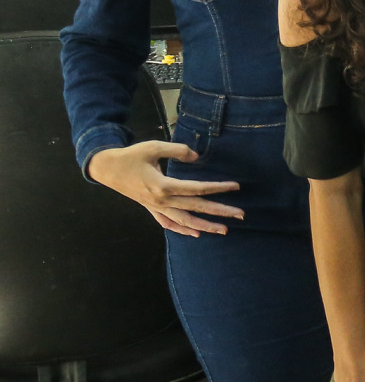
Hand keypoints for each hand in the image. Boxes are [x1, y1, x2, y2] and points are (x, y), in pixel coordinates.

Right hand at [88, 142, 241, 235]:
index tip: (236, 186)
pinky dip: (182, 229)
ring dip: (205, 226)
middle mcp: (161, 201)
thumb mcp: (154, 147)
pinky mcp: (151, 209)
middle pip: (196, 208)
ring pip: (184, 221)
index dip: (218, 188)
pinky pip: (168, 223)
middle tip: (241, 215)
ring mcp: (156, 207)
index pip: (198, 189)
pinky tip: (195, 233)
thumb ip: (178, 150)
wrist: (107, 169)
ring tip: (224, 230)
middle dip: (220, 212)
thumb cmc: (131, 157)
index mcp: (163, 186)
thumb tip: (197, 156)